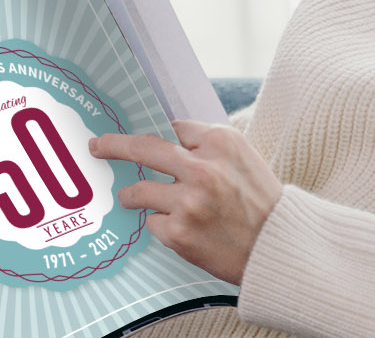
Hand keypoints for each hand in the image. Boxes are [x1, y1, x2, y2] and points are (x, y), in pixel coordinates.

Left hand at [89, 120, 280, 284]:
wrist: (277, 248)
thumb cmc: (262, 203)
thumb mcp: (244, 159)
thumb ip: (208, 147)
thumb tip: (167, 139)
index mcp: (222, 142)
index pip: (173, 127)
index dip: (157, 134)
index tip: (134, 134)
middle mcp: (203, 167)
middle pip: (143, 148)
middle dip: (114, 146)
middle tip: (97, 146)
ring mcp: (188, 201)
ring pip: (138, 191)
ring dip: (133, 195)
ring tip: (136, 199)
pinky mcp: (179, 231)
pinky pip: (153, 223)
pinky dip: (162, 225)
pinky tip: (183, 230)